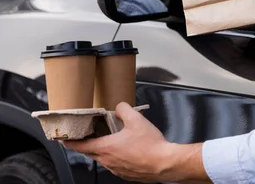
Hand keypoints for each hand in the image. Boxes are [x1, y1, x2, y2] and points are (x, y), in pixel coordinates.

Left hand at [61, 103, 207, 182]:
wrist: (165, 163)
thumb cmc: (151, 145)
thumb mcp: (137, 120)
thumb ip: (124, 110)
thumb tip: (120, 107)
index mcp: (106, 147)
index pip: (80, 146)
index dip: (69, 142)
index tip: (62, 139)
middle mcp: (108, 161)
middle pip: (90, 153)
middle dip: (87, 144)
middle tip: (87, 136)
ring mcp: (116, 170)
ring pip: (104, 159)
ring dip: (104, 150)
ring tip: (112, 140)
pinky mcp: (126, 174)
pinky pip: (116, 165)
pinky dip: (116, 157)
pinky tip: (127, 150)